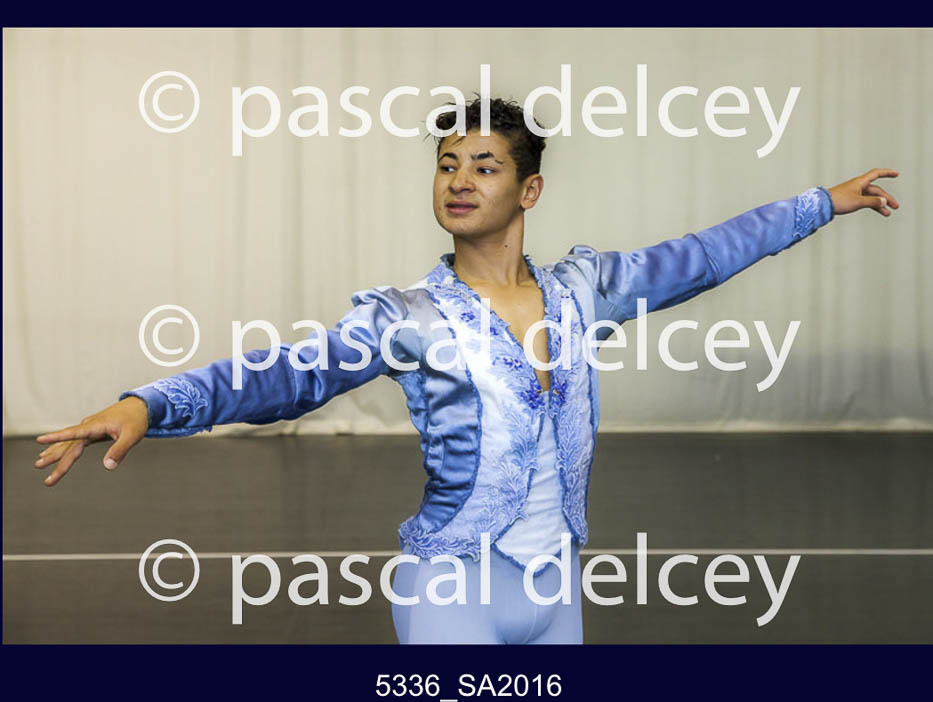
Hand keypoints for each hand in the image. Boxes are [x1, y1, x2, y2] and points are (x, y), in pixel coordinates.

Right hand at [34, 396, 149, 485]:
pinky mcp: (91, 431)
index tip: (40, 439)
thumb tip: (107, 467)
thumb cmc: (136, 420)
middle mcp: (88, 426)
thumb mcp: (132, 436)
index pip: (73, 433)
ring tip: (39, 463)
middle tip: (39, 467)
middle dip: (55, 457)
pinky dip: (62, 448)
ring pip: (69, 443)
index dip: (56, 438)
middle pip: (69, 444)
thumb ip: (119, 451)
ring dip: (55, 453)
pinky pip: (73, 441)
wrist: (140, 406)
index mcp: (95, 426)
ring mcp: (88, 428)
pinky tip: (50, 453)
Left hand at [828, 168, 899, 216]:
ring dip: (880, 204)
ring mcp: (854, 193)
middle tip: (895, 206)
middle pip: (876, 190)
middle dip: (886, 198)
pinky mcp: (851, 199)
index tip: (896, 174)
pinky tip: (877, 211)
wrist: (823, 205)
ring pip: (871, 197)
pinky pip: (865, 201)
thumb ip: (872, 201)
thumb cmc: (838, 200)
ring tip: (888, 213)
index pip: (876, 174)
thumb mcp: (858, 202)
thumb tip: (884, 201)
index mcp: (860, 182)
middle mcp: (858, 186)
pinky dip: (872, 206)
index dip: (887, 173)